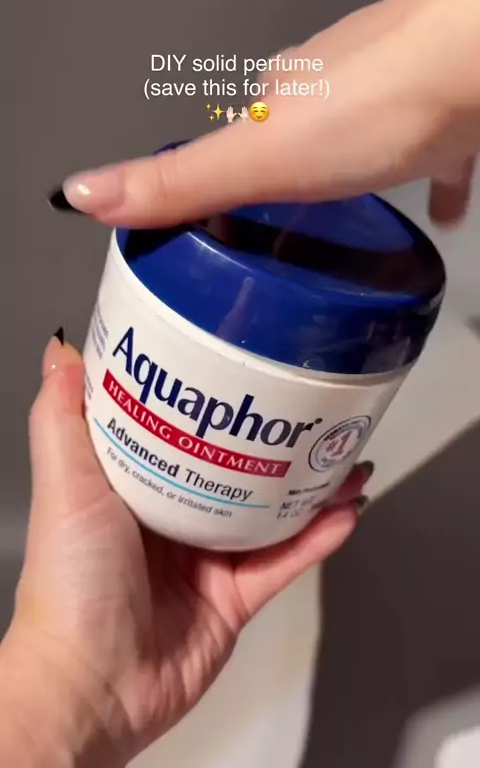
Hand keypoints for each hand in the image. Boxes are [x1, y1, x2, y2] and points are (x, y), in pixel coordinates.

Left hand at [0, 335, 371, 765]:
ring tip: (346, 457)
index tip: (240, 368)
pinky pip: (284, 561)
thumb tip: (60, 351)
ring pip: (269, 513)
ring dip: (310, 487)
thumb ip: (62, 419)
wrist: (93, 683)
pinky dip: (316, 538)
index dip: (209, 402)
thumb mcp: (67, 485)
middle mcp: (172, 519)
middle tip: (310, 410)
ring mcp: (207, 560)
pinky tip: (345, 511)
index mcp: (133, 487)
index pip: (178, 431)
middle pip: (234, 469)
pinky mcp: (236, 598)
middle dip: (272, 441)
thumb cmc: (70, 582)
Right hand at [58, 0, 479, 228]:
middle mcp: (333, 88)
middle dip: (285, 175)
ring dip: (350, 176)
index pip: (233, 136)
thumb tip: (83, 191)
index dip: (219, 173)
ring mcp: (394, 96)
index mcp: (279, 99)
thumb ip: (178, 183)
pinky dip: (435, 183)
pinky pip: (435, 156)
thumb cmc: (373, 105)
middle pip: (297, 136)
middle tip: (281, 225)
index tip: (215, 211)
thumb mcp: (255, 160)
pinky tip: (439, 212)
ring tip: (345, 226)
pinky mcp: (448, 116)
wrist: (475, 63)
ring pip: (363, 140)